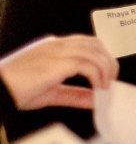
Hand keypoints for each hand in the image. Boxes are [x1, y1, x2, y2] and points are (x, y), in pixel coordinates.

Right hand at [0, 35, 118, 110]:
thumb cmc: (16, 90)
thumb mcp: (51, 93)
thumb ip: (74, 94)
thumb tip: (96, 99)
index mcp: (53, 47)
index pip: (87, 44)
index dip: (102, 58)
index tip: (107, 76)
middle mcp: (57, 45)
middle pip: (95, 44)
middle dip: (108, 61)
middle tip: (111, 80)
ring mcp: (56, 51)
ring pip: (94, 52)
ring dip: (106, 69)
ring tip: (105, 86)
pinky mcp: (56, 62)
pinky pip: (87, 64)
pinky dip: (97, 76)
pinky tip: (97, 88)